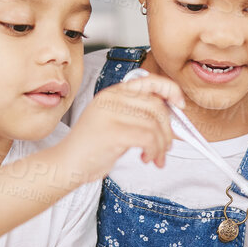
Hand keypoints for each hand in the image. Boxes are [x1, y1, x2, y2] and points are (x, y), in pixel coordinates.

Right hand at [56, 74, 180, 181]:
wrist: (66, 165)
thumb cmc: (92, 147)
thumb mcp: (115, 122)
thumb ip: (137, 114)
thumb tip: (171, 116)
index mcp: (113, 93)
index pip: (149, 81)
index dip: (170, 90)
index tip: (180, 104)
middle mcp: (111, 98)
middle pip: (157, 106)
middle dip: (168, 130)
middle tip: (165, 147)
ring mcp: (110, 113)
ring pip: (154, 125)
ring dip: (161, 146)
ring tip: (154, 157)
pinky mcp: (112, 131)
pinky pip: (148, 139)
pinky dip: (153, 151)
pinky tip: (145, 159)